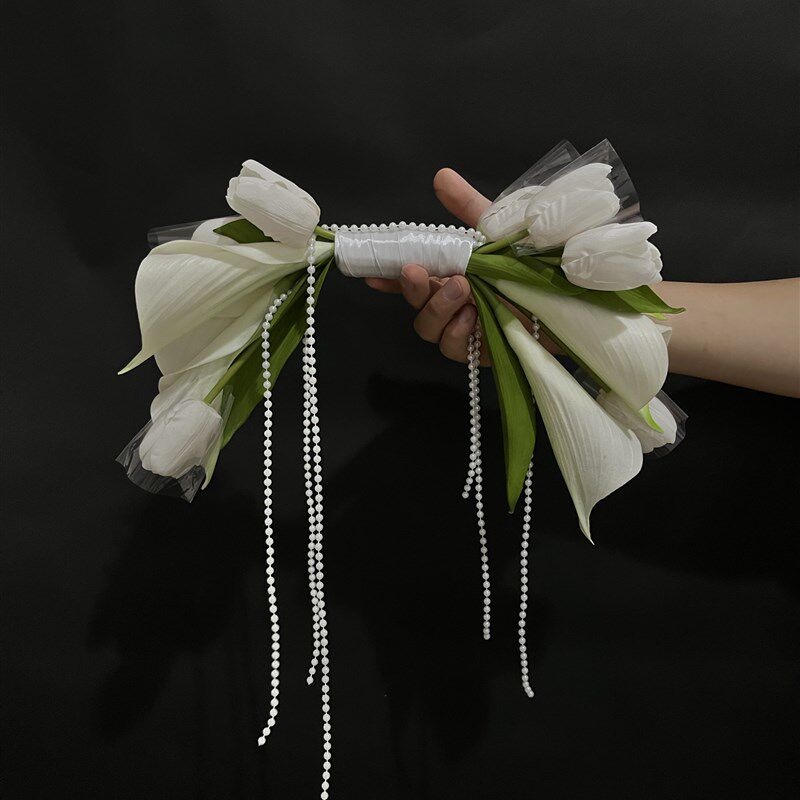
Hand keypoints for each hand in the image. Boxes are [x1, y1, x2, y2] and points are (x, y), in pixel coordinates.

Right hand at [365, 168, 539, 363]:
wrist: (573, 298)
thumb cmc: (536, 264)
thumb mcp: (500, 232)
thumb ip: (468, 207)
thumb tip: (441, 176)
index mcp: (453, 274)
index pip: (413, 278)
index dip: (389, 277)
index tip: (372, 274)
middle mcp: (454, 302)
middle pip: (415, 303)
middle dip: (412, 289)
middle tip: (419, 273)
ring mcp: (466, 328)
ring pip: (428, 328)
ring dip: (437, 309)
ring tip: (462, 291)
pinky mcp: (482, 350)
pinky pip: (453, 347)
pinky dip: (456, 332)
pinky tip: (471, 318)